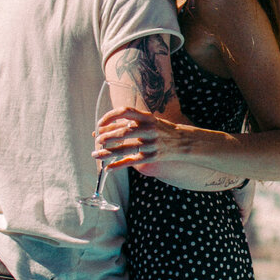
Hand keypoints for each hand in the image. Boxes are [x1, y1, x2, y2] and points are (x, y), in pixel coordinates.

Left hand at [94, 107, 246, 188]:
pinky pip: (131, 162)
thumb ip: (130, 123)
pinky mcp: (151, 157)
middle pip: (122, 132)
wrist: (184, 142)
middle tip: (97, 140)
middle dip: (106, 137)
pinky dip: (117, 165)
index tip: (100, 123)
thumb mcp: (149, 121)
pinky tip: (107, 168)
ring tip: (95, 154)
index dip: (109, 117)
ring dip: (106, 152)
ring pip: (124, 149)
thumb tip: (106, 127)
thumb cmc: (161, 130)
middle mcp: (148, 129)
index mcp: (146, 117)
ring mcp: (150, 144)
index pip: (124, 112)